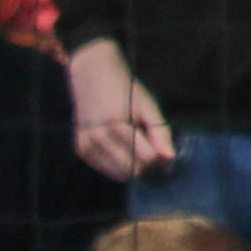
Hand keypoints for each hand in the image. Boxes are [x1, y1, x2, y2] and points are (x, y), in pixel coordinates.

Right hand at [65, 39, 174, 180]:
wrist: (91, 76)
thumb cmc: (124, 89)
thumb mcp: (147, 105)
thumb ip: (159, 132)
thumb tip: (170, 157)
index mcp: (116, 125)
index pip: (147, 158)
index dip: (161, 155)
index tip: (165, 146)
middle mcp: (97, 139)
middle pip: (134, 169)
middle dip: (148, 164)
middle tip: (152, 147)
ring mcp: (86, 147)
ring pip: (120, 174)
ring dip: (134, 166)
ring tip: (138, 147)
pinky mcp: (81, 151)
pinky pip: (107, 170)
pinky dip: (119, 165)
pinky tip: (123, 149)